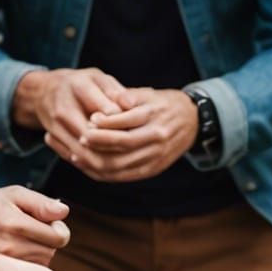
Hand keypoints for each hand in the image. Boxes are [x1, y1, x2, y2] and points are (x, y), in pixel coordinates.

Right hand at [0, 185, 69, 264]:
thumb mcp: (12, 194)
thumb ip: (40, 202)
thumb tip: (64, 212)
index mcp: (17, 225)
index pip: (59, 238)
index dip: (58, 229)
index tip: (47, 222)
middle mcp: (11, 248)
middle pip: (51, 252)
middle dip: (47, 240)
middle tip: (29, 229)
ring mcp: (5, 264)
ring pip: (40, 264)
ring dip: (37, 252)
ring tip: (19, 240)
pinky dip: (26, 263)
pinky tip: (14, 252)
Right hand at [12, 67, 138, 164]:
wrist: (43, 92)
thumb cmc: (79, 83)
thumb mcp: (97, 77)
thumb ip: (114, 90)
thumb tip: (131, 105)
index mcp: (79, 88)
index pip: (104, 112)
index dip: (122, 124)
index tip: (137, 127)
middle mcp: (64, 109)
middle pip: (92, 138)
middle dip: (115, 147)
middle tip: (135, 149)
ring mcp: (56, 126)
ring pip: (83, 154)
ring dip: (105, 160)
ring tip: (126, 160)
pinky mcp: (54, 139)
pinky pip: (74, 158)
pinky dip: (92, 164)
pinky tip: (110, 165)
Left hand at [74, 88, 199, 182]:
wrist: (192, 121)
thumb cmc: (163, 104)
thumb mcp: (148, 93)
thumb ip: (127, 96)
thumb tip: (109, 102)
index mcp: (154, 115)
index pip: (126, 122)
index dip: (105, 123)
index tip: (89, 119)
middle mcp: (157, 137)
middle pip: (123, 145)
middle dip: (99, 143)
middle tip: (81, 138)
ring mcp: (156, 156)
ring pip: (123, 164)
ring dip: (98, 161)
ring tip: (79, 155)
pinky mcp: (154, 169)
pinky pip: (127, 176)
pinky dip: (107, 174)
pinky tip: (91, 168)